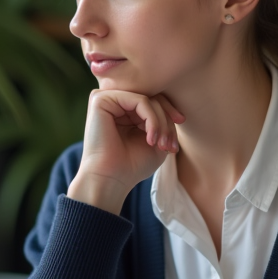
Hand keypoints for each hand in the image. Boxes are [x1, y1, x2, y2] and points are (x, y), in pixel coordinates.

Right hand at [67, 89, 183, 213]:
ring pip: (148, 99)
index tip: (175, 146)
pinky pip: (140, 100)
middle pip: (153, 98)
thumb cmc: (131, 166)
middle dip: (168, 122)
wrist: (109, 180)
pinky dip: (152, 119)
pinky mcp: (101, 99)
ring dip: (161, 123)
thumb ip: (165, 121)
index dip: (170, 119)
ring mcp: (106, 98)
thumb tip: (175, 111)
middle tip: (171, 146)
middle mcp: (114, 102)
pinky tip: (151, 139)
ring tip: (162, 146)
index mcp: (123, 111)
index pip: (154, 102)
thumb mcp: (157, 141)